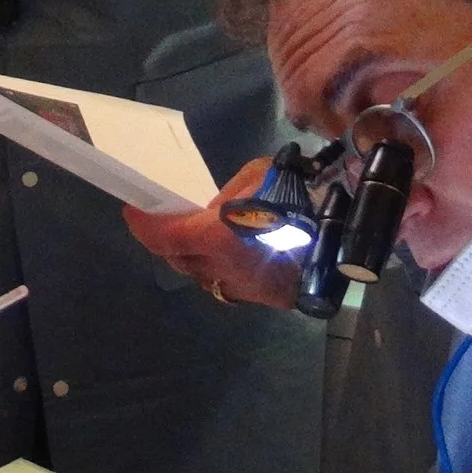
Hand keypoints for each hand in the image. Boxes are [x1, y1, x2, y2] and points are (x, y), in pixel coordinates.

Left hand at [123, 157, 302, 308]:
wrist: (339, 244)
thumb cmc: (297, 200)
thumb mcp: (259, 175)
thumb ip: (226, 194)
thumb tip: (212, 209)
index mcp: (215, 236)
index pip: (163, 236)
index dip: (143, 224)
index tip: (132, 209)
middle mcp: (219, 268)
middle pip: (175, 258)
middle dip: (163, 239)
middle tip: (161, 216)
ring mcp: (238, 288)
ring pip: (198, 274)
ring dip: (188, 255)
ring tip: (190, 232)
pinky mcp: (255, 297)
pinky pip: (221, 281)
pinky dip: (213, 266)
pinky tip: (224, 250)